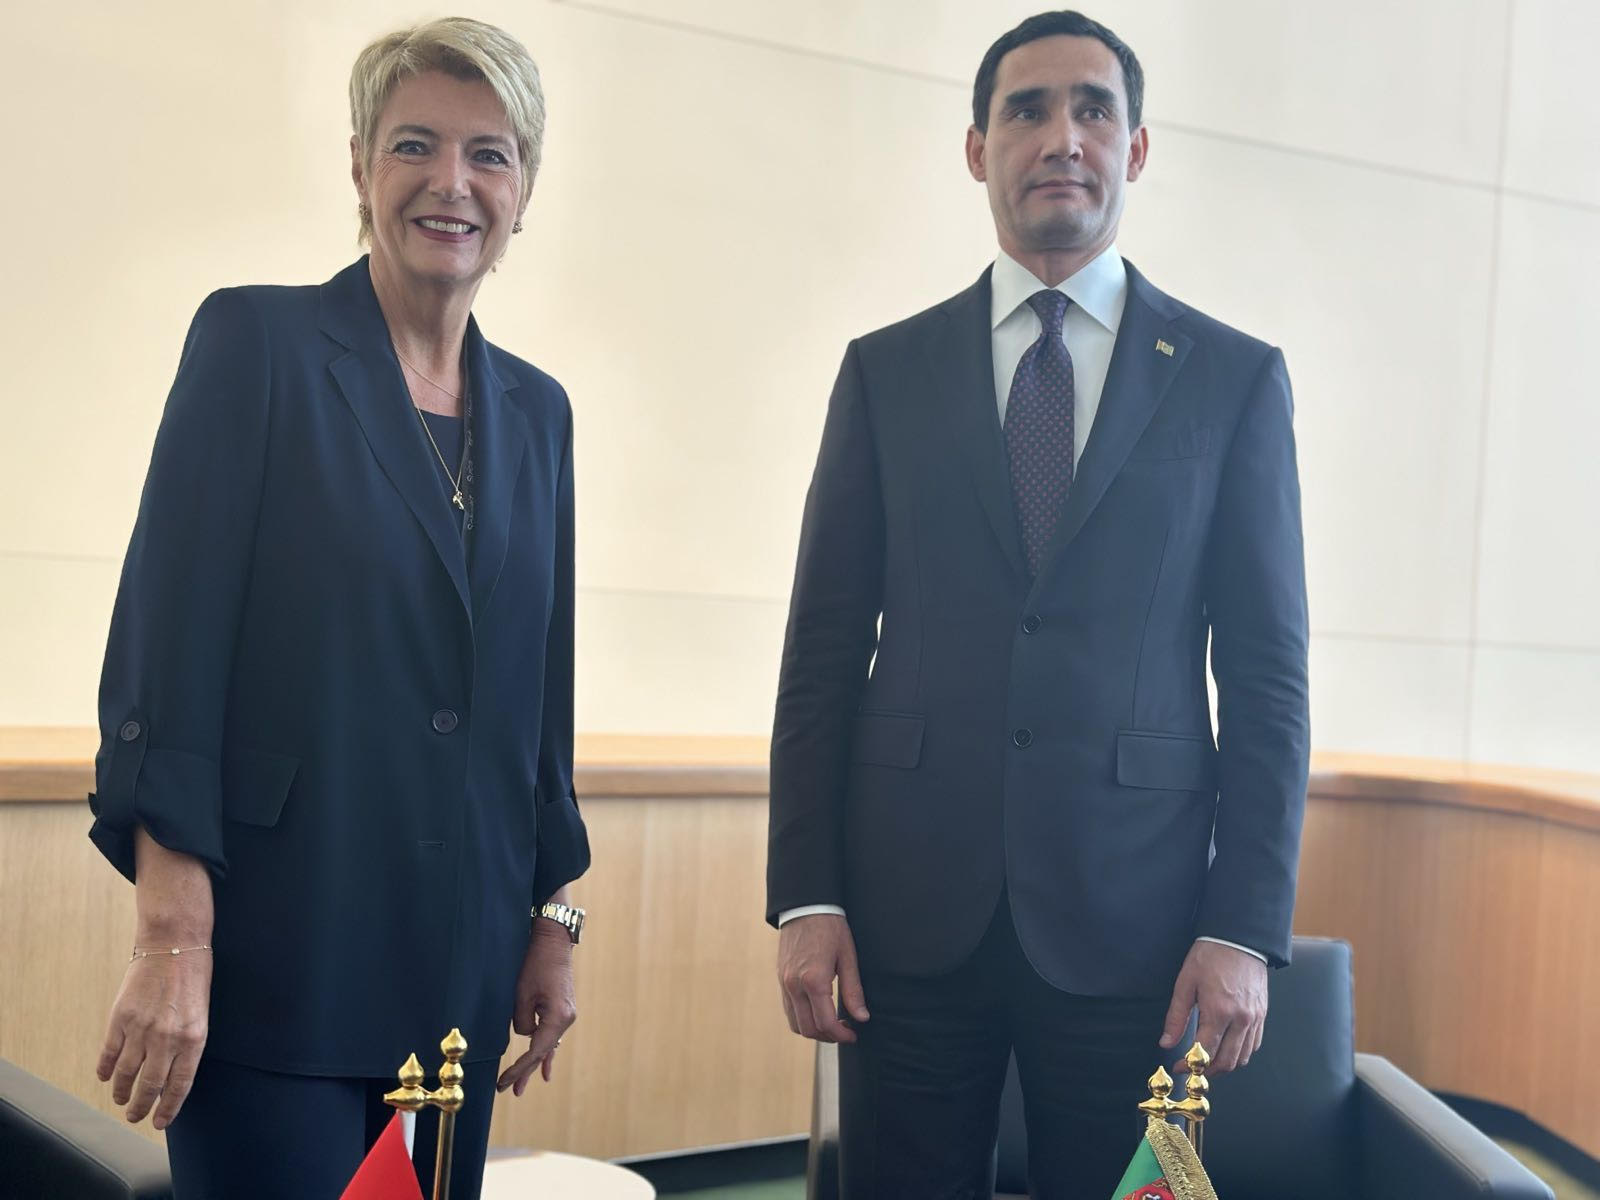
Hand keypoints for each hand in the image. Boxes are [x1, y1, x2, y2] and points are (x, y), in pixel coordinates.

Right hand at [96, 950, 211, 1129]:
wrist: (175, 944)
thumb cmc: (194, 978)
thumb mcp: (201, 1014)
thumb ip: (186, 1045)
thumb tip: (170, 1077)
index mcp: (193, 1039)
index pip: (179, 1086)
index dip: (168, 1109)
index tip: (159, 1123)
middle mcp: (167, 1038)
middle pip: (150, 1086)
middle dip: (141, 1107)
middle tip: (135, 1117)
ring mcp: (141, 1029)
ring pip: (125, 1074)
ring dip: (122, 1092)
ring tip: (121, 1100)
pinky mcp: (120, 1018)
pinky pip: (109, 1053)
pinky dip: (105, 1070)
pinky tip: (106, 1078)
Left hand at [497, 923, 575, 1096]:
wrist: (553, 942)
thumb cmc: (536, 965)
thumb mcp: (522, 995)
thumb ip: (522, 1021)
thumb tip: (525, 1034)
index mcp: (557, 1018)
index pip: (535, 1052)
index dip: (518, 1069)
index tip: (503, 1082)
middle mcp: (566, 1020)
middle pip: (543, 1052)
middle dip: (525, 1072)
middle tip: (510, 1092)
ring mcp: (566, 1015)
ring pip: (547, 1045)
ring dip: (533, 1064)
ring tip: (522, 1087)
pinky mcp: (562, 1010)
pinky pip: (552, 1036)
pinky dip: (546, 1052)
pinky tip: (546, 1070)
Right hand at [777, 913, 868, 1043]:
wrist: (806, 907)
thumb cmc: (830, 928)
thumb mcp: (848, 957)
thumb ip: (854, 990)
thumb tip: (862, 1018)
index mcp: (814, 980)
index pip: (826, 1023)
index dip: (842, 1035)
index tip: (854, 1034)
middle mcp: (794, 985)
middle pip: (808, 1029)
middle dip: (829, 1037)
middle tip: (846, 1031)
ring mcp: (784, 983)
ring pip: (795, 1024)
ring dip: (814, 1031)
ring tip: (833, 1024)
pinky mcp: (781, 979)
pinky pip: (789, 1010)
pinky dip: (803, 1019)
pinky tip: (818, 1011)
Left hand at [1159, 940, 1266, 1076]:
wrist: (1239, 939)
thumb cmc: (1210, 957)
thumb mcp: (1185, 983)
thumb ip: (1176, 1017)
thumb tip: (1166, 1042)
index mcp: (1219, 1011)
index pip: (1204, 1052)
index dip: (1189, 1065)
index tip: (1179, 1067)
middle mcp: (1241, 1019)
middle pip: (1226, 1062)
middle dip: (1207, 1071)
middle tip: (1193, 1068)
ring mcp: (1254, 1018)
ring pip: (1243, 1057)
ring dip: (1225, 1065)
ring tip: (1208, 1061)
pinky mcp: (1262, 1015)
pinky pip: (1254, 1044)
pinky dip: (1240, 1053)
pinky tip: (1227, 1047)